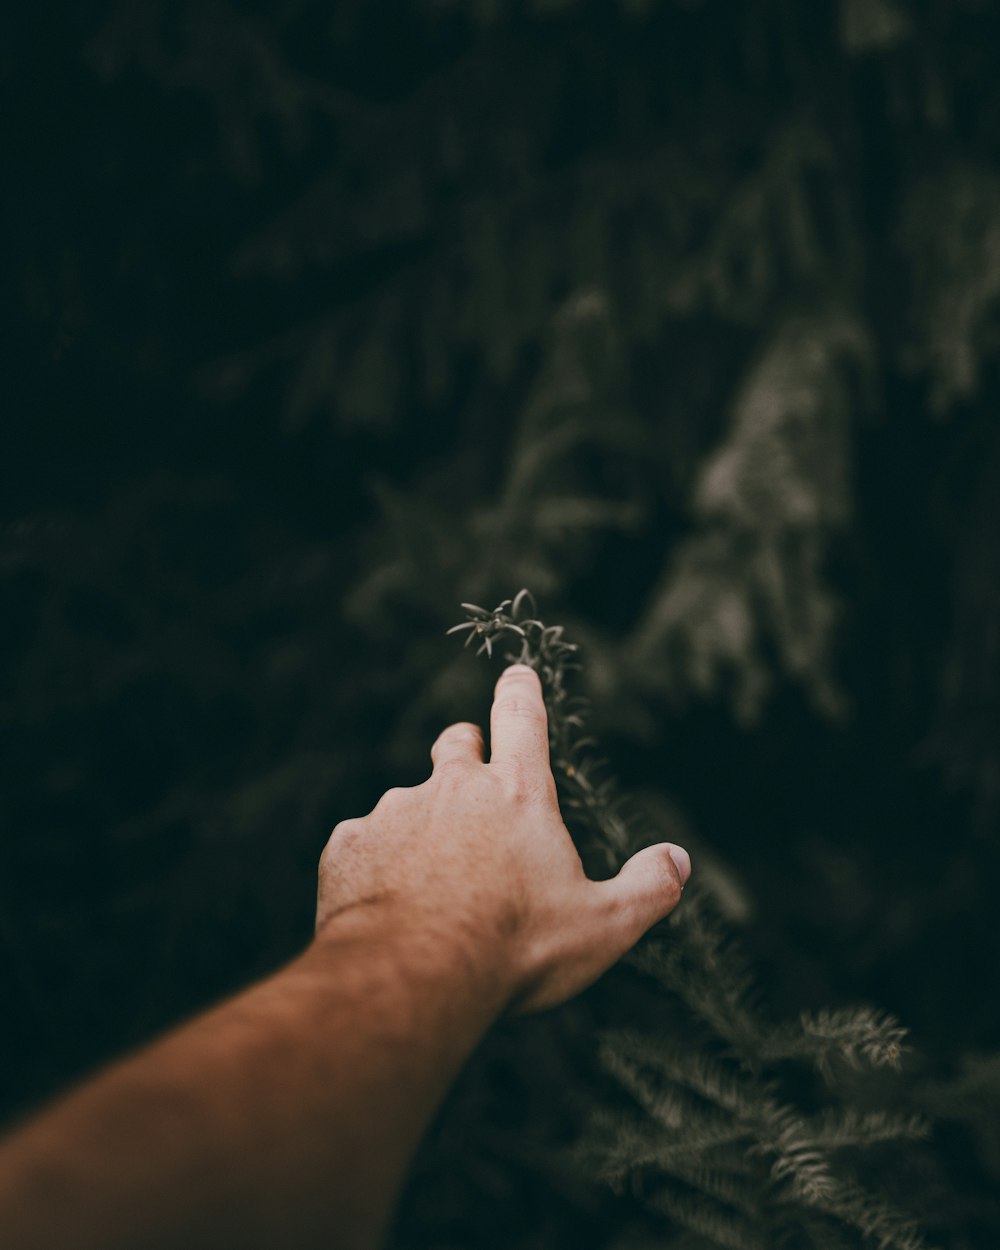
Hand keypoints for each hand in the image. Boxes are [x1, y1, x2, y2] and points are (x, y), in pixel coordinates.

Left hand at [315, 664, 690, 1014]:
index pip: (521, 717)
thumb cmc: (515, 949)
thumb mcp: (602, 926)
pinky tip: (390, 907)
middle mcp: (452, 788)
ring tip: (432, 885)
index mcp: (516, 793)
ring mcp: (394, 812)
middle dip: (464, 750)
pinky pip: (365, 844)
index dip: (520, 690)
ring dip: (421, 827)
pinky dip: (378, 865)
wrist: (412, 976)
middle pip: (455, 744)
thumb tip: (680, 860)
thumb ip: (649, 887)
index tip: (516, 673)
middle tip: (472, 779)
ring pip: (408, 802)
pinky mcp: (349, 844)